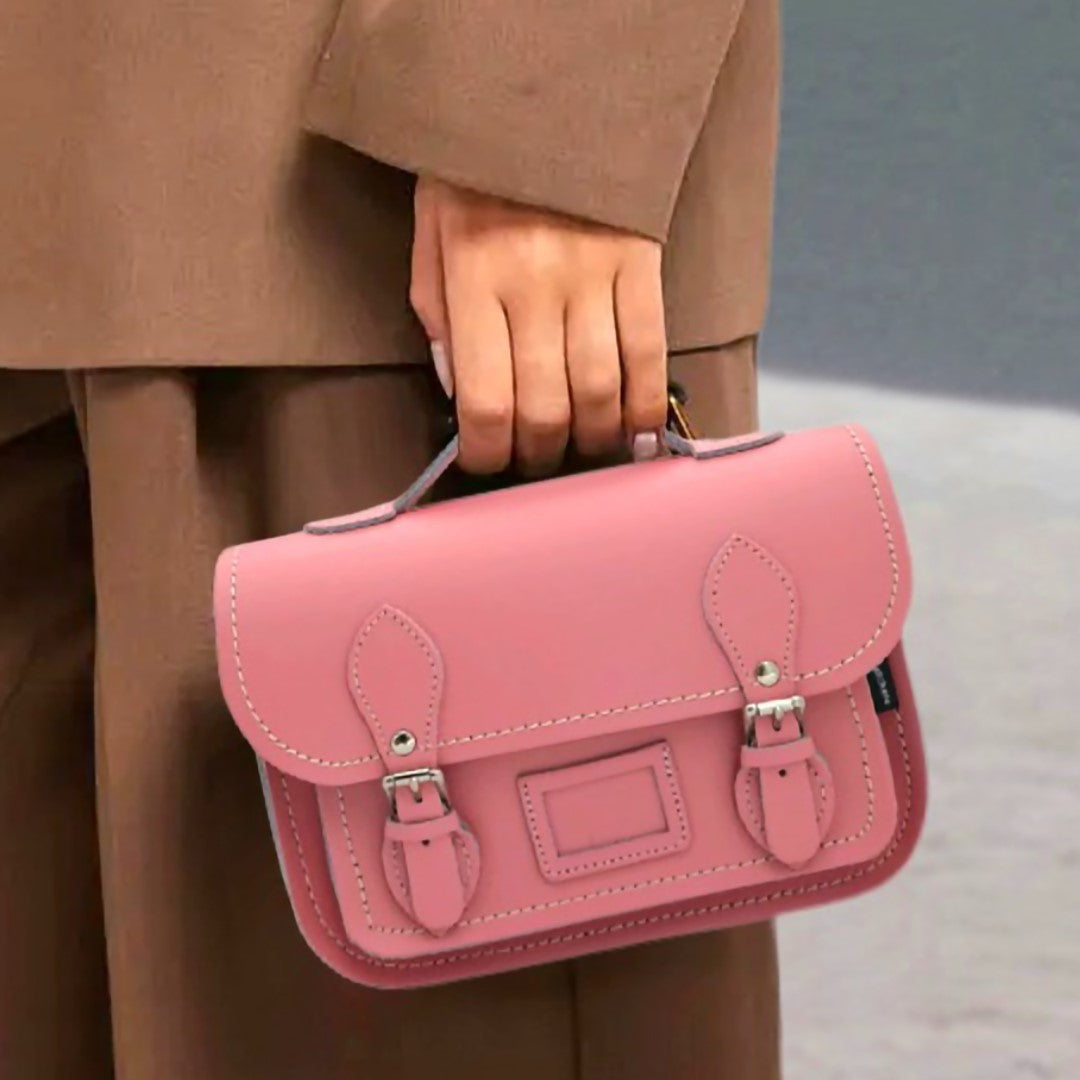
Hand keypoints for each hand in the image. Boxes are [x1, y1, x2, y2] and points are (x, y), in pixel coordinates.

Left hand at [410, 176, 667, 475]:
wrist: (545, 98)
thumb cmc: (477, 175)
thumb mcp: (431, 236)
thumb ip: (437, 314)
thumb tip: (460, 391)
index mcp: (473, 280)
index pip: (485, 400)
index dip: (487, 452)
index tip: (486, 462)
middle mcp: (533, 285)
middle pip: (546, 407)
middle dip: (539, 453)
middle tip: (535, 459)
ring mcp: (593, 276)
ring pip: (600, 390)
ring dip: (592, 439)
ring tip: (582, 449)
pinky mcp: (640, 266)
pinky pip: (650, 352)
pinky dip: (645, 403)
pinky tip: (636, 433)